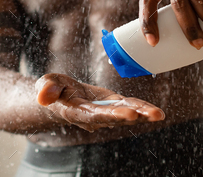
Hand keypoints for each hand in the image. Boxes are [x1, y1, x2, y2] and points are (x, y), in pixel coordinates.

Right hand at [35, 73, 164, 131]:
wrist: (60, 97)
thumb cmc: (52, 89)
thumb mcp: (46, 83)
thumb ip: (46, 88)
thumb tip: (43, 96)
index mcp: (78, 112)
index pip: (97, 115)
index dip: (113, 115)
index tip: (129, 114)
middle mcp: (94, 116)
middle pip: (116, 117)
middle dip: (135, 116)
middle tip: (152, 115)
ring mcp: (105, 112)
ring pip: (126, 114)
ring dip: (143, 114)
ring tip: (159, 114)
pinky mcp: (113, 105)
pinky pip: (129, 106)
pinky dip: (142, 108)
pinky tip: (155, 111)